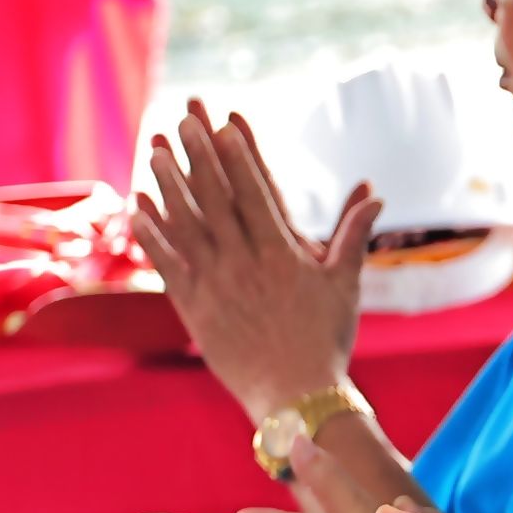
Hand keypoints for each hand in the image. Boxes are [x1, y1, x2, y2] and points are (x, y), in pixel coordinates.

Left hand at [133, 101, 375, 425]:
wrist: (296, 396)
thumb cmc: (326, 341)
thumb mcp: (345, 285)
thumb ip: (353, 235)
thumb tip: (375, 193)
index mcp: (282, 254)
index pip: (255, 192)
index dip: (237, 154)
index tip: (224, 122)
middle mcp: (244, 263)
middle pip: (215, 196)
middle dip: (198, 153)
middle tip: (183, 117)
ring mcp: (214, 284)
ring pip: (185, 222)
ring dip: (167, 182)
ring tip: (153, 147)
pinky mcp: (193, 307)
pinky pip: (166, 261)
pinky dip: (150, 231)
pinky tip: (137, 204)